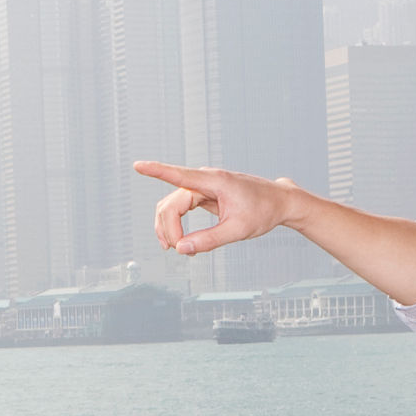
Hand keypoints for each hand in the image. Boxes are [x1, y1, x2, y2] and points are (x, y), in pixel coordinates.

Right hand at [137, 160, 308, 255]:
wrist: (278, 202)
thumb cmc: (263, 211)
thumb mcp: (238, 230)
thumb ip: (209, 241)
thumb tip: (181, 249)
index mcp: (215, 181)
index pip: (179, 175)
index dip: (156, 171)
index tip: (137, 165)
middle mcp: (204, 180)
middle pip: (171, 203)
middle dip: (168, 228)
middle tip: (177, 250)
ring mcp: (202, 187)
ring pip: (171, 206)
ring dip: (168, 227)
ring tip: (175, 248)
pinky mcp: (202, 194)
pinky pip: (179, 208)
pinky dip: (175, 224)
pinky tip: (177, 241)